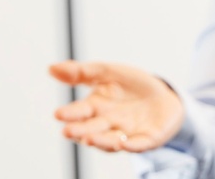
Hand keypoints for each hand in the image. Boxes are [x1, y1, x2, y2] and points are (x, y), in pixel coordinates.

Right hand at [50, 60, 184, 153]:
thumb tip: (51, 68)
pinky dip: (131, 146)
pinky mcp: (147, 139)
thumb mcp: (106, 72)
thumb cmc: (130, 85)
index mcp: (96, 107)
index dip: (70, 114)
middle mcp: (108, 124)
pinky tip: (124, 143)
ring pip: (111, 141)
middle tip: (67, 131)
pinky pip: (138, 144)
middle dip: (80, 131)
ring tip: (89, 140)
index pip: (80, 112)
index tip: (58, 114)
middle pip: (92, 129)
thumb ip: (81, 72)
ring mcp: (127, 133)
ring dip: (100, 141)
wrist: (163, 95)